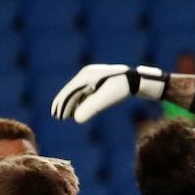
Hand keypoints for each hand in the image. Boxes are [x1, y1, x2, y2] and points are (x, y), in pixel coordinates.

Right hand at [51, 64, 168, 122]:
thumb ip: (91, 108)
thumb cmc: (122, 88)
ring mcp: (93, 77)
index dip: (62, 104)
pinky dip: (79, 101)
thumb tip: (76, 119)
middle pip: (71, 91)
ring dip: (71, 104)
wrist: (137, 80)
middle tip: (57, 117)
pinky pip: (84, 92)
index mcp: (86, 76)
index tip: (57, 115)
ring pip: (77, 92)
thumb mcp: (106, 99)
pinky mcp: (98, 82)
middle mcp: (87, 74)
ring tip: (65, 116)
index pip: (69, 91)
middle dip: (64, 104)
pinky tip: (77, 110)